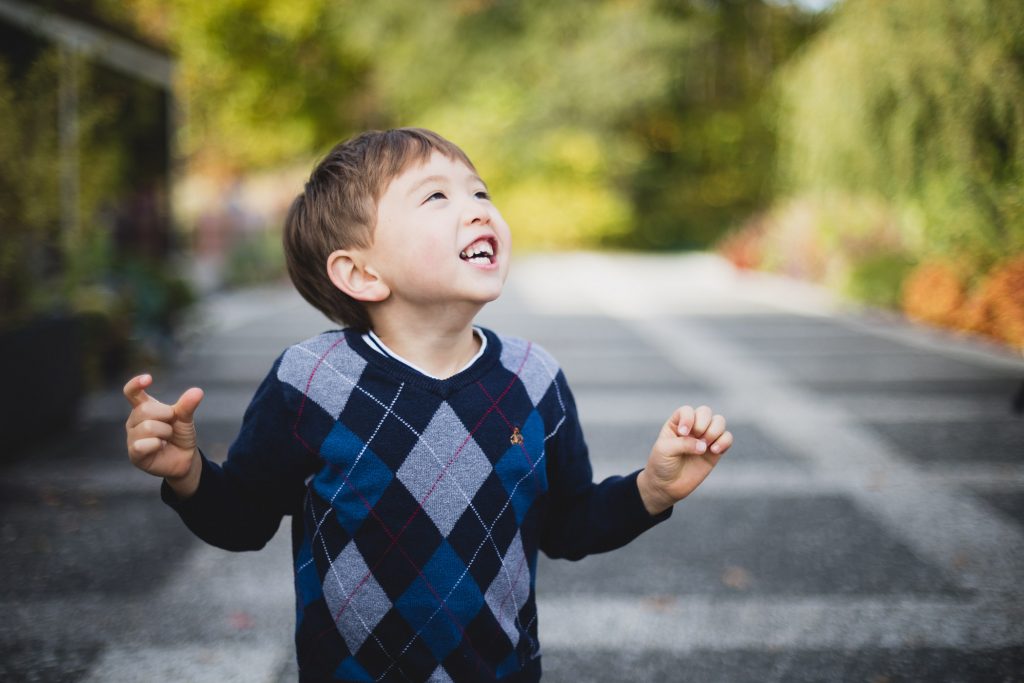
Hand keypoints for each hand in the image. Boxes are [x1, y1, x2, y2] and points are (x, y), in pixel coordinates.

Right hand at [124, 374, 204, 497]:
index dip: (136, 384)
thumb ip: (187, 406)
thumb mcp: (185, 419)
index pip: (132, 392)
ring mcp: (132, 437)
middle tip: (171, 425)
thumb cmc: (180, 435)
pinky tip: (160, 447)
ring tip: (166, 439)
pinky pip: (142, 445)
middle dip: (166, 416)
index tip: (148, 378)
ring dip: (165, 432)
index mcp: (143, 408)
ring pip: (147, 427)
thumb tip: (197, 391)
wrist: (184, 459)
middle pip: (145, 410)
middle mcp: (134, 421)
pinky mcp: (134, 454)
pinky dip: (157, 445)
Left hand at [637, 405, 732, 514]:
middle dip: (703, 423)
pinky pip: (727, 438)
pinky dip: (724, 441)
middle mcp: (692, 428)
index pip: (688, 410)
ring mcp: (705, 439)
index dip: (688, 418)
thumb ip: (684, 444)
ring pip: (719, 422)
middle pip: (706, 412)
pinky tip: (715, 451)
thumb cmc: (661, 464)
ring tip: (705, 446)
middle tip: (696, 437)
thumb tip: (704, 446)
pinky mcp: (715, 451)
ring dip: (714, 431)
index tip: (683, 433)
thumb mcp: (665, 450)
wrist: (666, 486)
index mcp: (677, 423)